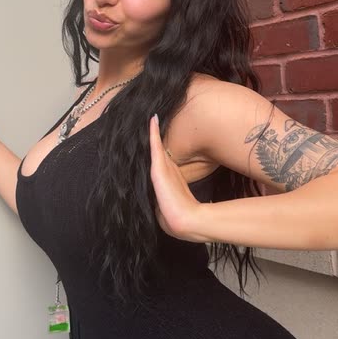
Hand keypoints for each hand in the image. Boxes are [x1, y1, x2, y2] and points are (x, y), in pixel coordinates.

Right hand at [149, 114, 203, 241]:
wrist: (185, 219)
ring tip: (147, 118)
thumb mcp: (184, 199)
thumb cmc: (185, 211)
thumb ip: (182, 190)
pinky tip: (153, 120)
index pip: (159, 158)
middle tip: (147, 119)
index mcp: (165, 178)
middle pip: (154, 151)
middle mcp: (159, 173)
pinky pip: (155, 146)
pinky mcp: (157, 170)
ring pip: (153, 147)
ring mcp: (158, 170)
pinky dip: (153, 133)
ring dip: (150, 132)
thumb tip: (191, 192)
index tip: (154, 130)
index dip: (156, 145)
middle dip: (150, 136)